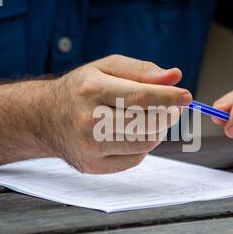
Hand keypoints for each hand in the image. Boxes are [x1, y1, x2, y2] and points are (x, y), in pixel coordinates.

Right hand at [44, 55, 191, 172]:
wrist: (45, 117)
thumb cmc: (81, 89)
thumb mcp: (106, 68)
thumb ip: (142, 70)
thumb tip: (175, 76)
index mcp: (91, 90)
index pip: (140, 97)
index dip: (169, 98)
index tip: (187, 96)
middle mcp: (88, 121)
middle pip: (145, 124)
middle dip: (167, 116)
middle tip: (173, 108)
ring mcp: (89, 147)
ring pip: (144, 144)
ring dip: (158, 131)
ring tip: (152, 118)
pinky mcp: (93, 166)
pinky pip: (135, 159)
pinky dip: (143, 146)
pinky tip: (135, 133)